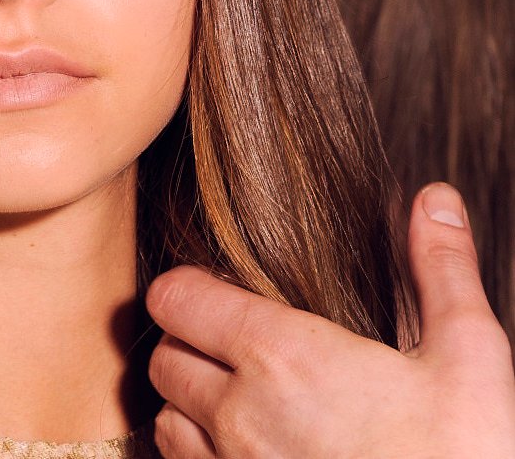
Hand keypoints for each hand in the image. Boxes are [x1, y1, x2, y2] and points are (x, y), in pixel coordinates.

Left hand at [147, 183, 514, 457]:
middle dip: (189, 343)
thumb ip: (442, 272)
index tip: (221, 292)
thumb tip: (433, 200)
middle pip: (163, 355)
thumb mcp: (469, 361)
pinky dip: (198, 453)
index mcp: (283, 356)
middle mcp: (239, 413)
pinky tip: (246, 448)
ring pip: (165, 417)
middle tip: (236, 345)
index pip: (175, 297)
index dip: (188, 288)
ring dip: (188, 402)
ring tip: (238, 397)